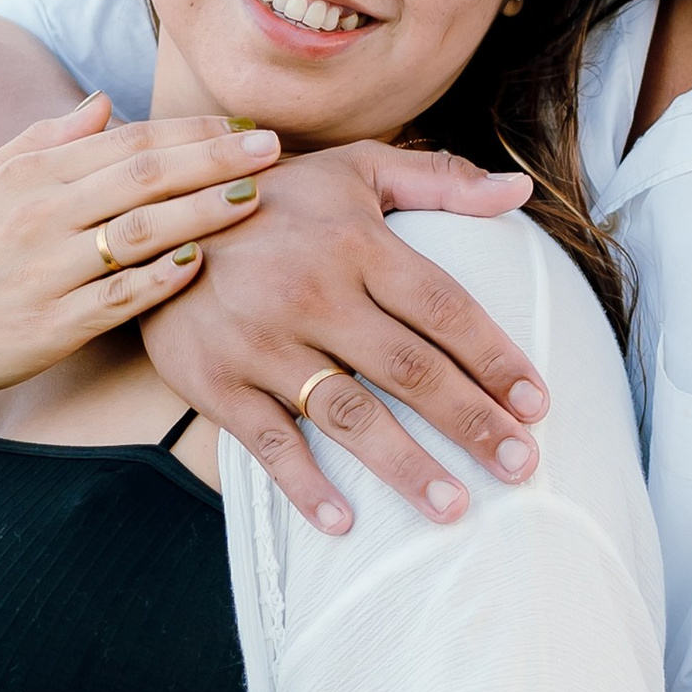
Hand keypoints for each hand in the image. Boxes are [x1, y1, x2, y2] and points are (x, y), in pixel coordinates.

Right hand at [0, 97, 280, 426]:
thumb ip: (45, 140)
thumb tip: (106, 103)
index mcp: (29, 175)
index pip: (128, 141)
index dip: (192, 132)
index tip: (244, 127)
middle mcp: (39, 216)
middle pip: (144, 176)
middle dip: (215, 159)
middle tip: (274, 150)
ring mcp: (45, 273)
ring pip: (139, 232)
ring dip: (202, 213)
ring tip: (257, 199)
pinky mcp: (48, 328)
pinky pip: (116, 300)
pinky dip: (160, 280)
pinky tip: (202, 264)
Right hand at [142, 140, 548, 529]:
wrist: (154, 215)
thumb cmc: (274, 197)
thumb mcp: (355, 170)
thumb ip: (440, 179)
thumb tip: (520, 191)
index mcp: (356, 243)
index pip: (444, 307)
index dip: (496, 357)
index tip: (538, 404)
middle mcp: (313, 293)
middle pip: (410, 369)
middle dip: (471, 422)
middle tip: (520, 466)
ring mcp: (262, 342)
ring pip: (348, 414)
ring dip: (405, 466)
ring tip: (455, 509)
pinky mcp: (216, 380)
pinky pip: (268, 442)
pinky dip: (304, 485)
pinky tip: (344, 522)